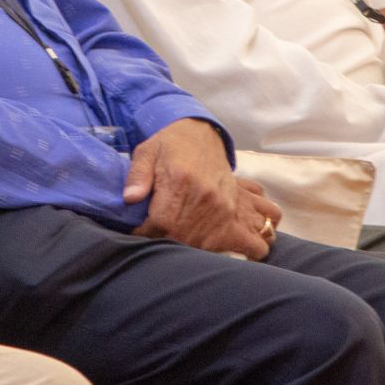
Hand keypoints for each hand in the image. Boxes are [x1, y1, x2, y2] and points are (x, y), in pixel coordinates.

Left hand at [124, 119, 271, 257]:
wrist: (201, 133)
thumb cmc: (170, 144)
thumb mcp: (147, 152)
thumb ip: (137, 176)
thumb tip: (130, 198)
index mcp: (179, 183)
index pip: (160, 225)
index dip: (145, 233)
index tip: (139, 232)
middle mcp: (206, 197)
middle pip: (185, 241)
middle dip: (169, 244)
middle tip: (159, 236)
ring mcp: (226, 206)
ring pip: (213, 246)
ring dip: (200, 250)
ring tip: (188, 244)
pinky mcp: (239, 208)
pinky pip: (254, 237)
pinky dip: (248, 247)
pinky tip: (228, 248)